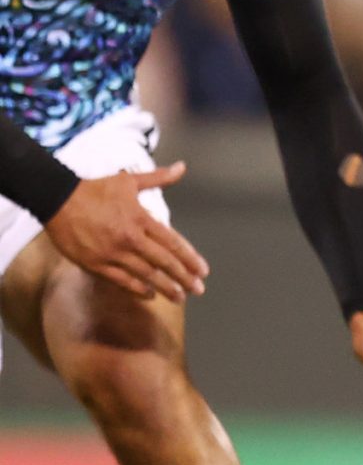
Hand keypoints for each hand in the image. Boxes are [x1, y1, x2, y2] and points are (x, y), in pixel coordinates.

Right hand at [43, 165, 206, 300]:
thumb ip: (159, 178)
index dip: (189, 258)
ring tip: (179, 296)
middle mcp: (130, 239)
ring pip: (145, 275)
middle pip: (163, 262)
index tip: (203, 271)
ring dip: (164, 287)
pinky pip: (120, 280)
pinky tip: (149, 295)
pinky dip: (136, 289)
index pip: (172, 243)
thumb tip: (182, 167)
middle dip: (183, 277)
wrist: (56, 199)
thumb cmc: (95, 190)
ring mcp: (112, 253)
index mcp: (140, 220)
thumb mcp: (129, 181)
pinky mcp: (95, 264)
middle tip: (198, 290)